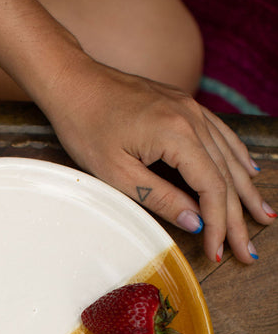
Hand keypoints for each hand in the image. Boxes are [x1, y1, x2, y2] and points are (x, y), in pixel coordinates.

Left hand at [40, 58, 275, 263]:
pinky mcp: (183, 105)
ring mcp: (190, 109)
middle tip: (249, 251)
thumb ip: (159, 197)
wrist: (74, 81)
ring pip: (228, 156)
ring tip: (263, 217)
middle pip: (226, 176)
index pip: (211, 188)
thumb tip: (194, 222)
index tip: (218, 252)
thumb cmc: (86, 127)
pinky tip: (248, 173)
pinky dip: (237, 158)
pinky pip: (220, 135)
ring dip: (246, 191)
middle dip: (238, 218)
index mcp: (176, 135)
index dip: (218, 225)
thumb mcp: (116, 174)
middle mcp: (192, 118)